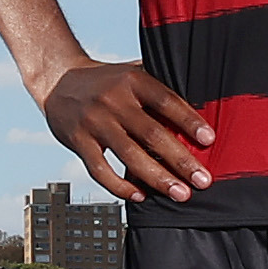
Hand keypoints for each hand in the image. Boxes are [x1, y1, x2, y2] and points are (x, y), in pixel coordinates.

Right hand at [36, 59, 217, 202]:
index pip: (166, 101)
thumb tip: (202, 107)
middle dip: (180, 159)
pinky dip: (121, 186)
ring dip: (158, 178)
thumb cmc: (107, 80)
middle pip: (152, 133)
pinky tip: (140, 196)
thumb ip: (160, 86)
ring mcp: (94, 122)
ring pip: (129, 155)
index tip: (209, 140)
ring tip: (180, 193)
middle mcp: (113, 100)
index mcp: (132, 81)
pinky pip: (101, 170)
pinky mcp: (78, 141)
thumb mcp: (132, 72)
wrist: (58, 79)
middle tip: (202, 180)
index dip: (188, 120)